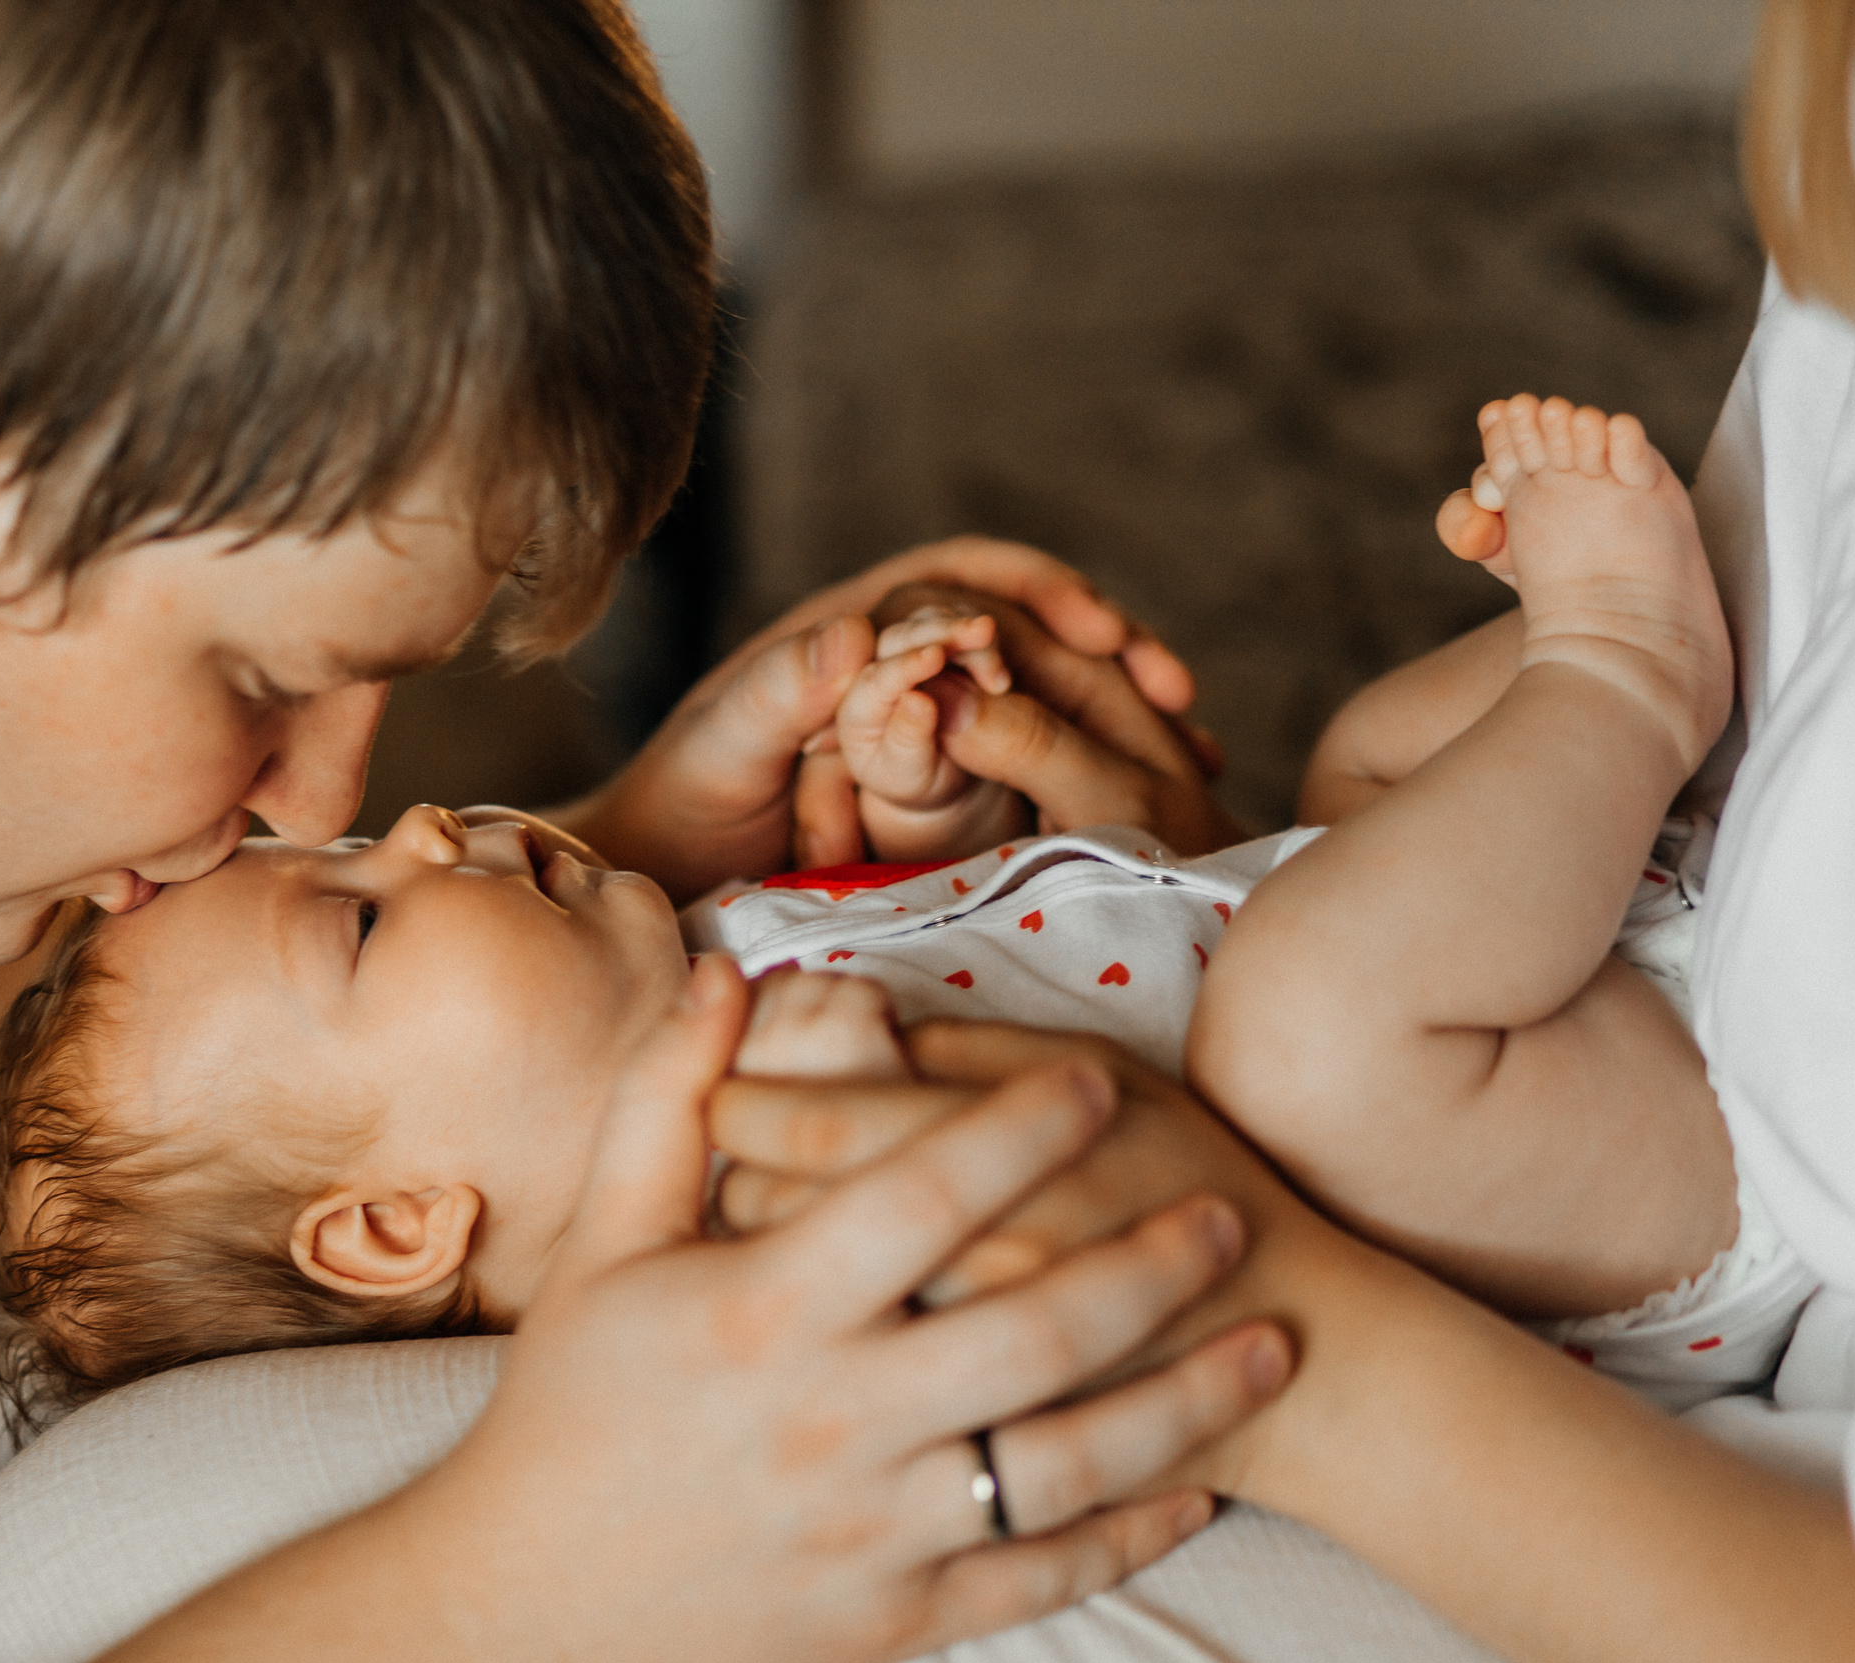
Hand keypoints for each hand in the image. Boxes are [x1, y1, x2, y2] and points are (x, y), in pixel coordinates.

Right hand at [408, 961, 1286, 1662]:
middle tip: (1228, 1213)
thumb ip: (666, 1099)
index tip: (1099, 1080)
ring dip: (1186, 1401)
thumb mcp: (600, 1244)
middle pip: (1031, 1327)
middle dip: (1151, 1264)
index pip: (919, 1195)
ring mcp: (871, 1530)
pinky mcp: (897, 1618)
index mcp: (757, 1313)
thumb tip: (731, 970)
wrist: (525, 1616)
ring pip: (1068, 1463)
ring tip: (1268, 1343)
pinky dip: (1135, 1532)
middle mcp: (828, 1420)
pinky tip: (1199, 1484)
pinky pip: (1043, 1574)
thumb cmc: (569, 1410)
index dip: (1020, 1126)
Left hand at [558, 539, 1196, 896]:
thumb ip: (777, 692)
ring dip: (1119, 717)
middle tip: (1171, 690)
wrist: (663, 889)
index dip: (1037, 591)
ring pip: (1049, 702)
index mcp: (852, 636)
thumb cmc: (675, 811)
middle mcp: (903, 671)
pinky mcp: (951, 801)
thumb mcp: (718, 749)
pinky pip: (1039, 773)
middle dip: (1108, 650)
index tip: (1097, 629)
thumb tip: (861, 633)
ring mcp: (933, 734)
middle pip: (1030, 632)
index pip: (963, 581)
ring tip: (1192, 756)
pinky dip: (1099, 778)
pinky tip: (1157, 807)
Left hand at [714, 1020, 1314, 1498]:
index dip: (749, 1098)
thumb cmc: (1207, 1198)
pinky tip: (821, 1352)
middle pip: (777, 1225)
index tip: (729, 1091)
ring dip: (765, 1281)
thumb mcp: (1116, 1082)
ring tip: (762, 1252)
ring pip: (797, 1328)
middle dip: (736, 1186)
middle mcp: (950, 1291)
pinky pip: (851, 1429)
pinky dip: (822, 1386)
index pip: (812, 1124)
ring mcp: (956, 1401)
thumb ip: (986, 1051)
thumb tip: (869, 1024)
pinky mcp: (967, 1485)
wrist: (1316, 1374)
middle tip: (725, 1168)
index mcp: (987, 1178)